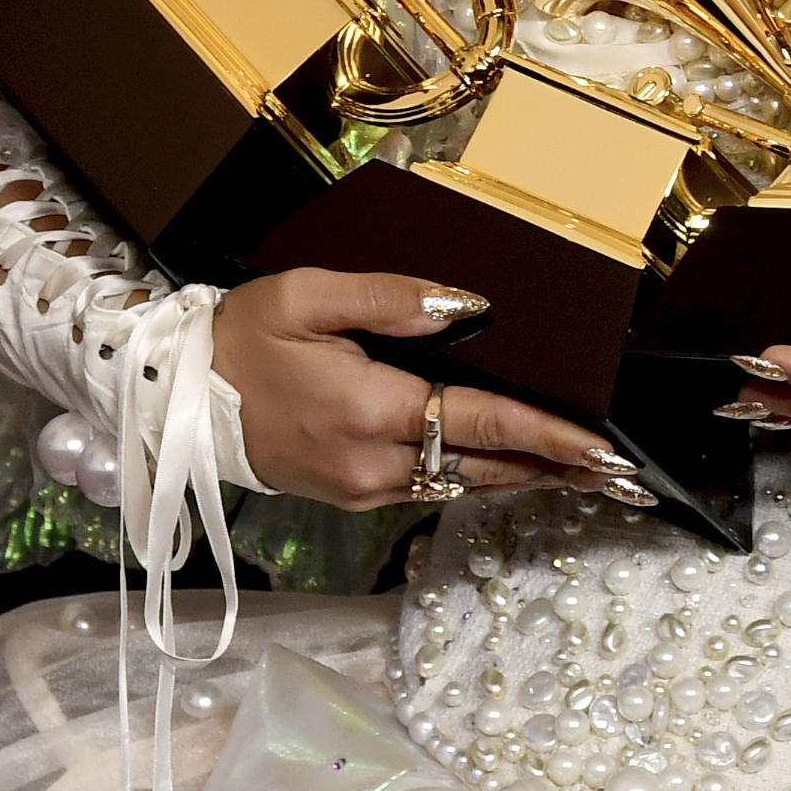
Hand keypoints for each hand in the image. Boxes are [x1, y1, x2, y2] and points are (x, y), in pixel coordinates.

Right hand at [209, 269, 625, 510]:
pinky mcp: (349, 496)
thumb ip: (390, 297)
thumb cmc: (238, 339)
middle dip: (555, 468)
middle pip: (485, 467)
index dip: (549, 435)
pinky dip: (477, 477)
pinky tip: (509, 465)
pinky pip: (430, 489)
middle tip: (618, 472)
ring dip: (522, 476)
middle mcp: (372, 463)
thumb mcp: (305, 295)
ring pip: (461, 484)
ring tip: (581, 471)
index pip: (481, 422)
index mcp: (368, 410)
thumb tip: (466, 306)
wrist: (172, 403)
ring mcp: (361, 488)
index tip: (603, 448)